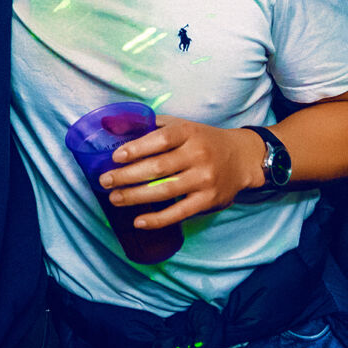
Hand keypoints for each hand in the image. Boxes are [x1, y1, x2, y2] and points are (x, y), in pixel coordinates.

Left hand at [97, 118, 265, 228]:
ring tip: (115, 198)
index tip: (115, 157)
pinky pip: (179, 212)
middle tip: (105, 181)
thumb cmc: (204, 141)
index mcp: (189, 133)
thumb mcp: (183, 126)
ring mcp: (204, 179)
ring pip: (165, 191)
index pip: (160, 140)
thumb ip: (154, 126)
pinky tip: (139, 221)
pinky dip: (158, 219)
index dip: (136, 148)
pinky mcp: (208, 200)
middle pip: (158, 167)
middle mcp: (198, 155)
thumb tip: (115, 126)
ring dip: (136, 196)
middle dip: (127, 176)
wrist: (242, 158)